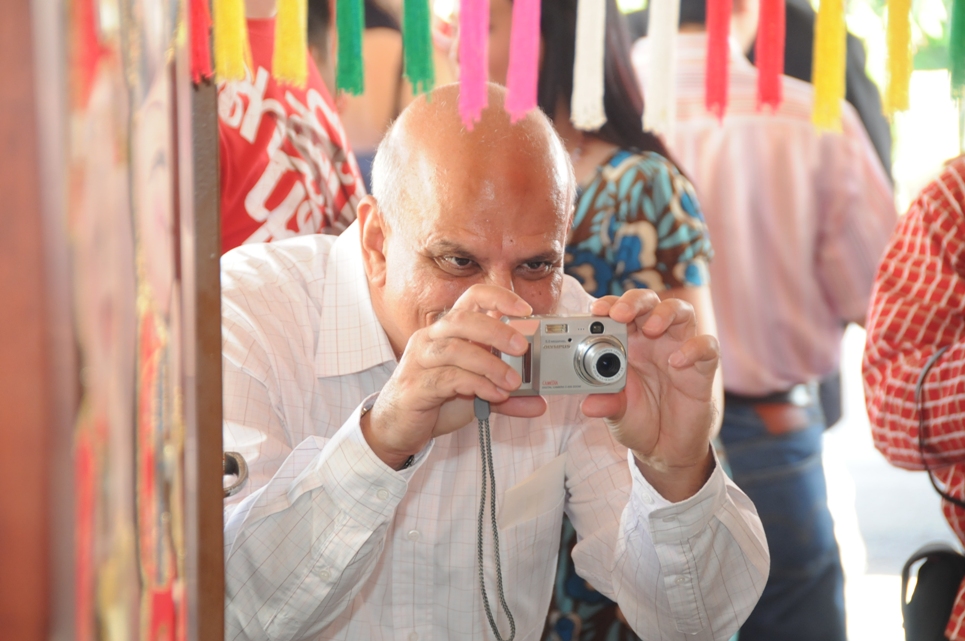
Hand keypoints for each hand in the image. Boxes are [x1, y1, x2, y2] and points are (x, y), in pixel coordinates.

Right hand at [362, 285, 547, 468]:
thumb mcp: (477, 393)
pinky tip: (493, 396)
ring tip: (512, 383)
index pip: (472, 297)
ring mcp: (419, 360)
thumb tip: (539, 402)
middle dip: (497, 331)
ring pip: (455, 349)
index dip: (499, 297)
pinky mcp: (415, 385)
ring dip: (490, 364)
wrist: (397, 427)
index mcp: (448, 330)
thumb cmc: (435, 400)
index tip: (525, 310)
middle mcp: (431, 338)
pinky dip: (476, 385)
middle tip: (523, 348)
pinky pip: (447, 378)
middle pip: (463, 320)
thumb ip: (506, 394)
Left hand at [581, 291, 718, 500]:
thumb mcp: (617, 414)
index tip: (597, 311)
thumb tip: (589, 405)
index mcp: (627, 344)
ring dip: (665, 312)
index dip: (609, 305)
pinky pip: (707, 347)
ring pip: (681, 311)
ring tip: (651, 328)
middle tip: (620, 313)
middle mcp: (653, 341)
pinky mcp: (702, 368)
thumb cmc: (639, 421)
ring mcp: (679, 350)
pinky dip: (694, 348)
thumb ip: (607, 404)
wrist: (666, 448)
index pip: (619, 312)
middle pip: (649, 302)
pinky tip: (677, 361)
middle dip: (634, 301)